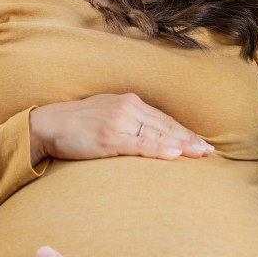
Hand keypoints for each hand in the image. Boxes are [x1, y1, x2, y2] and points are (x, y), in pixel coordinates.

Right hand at [29, 93, 214, 164]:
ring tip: (200, 154)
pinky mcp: (109, 138)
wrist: (47, 124)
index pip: (163, 119)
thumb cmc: (76, 123)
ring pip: (157, 136)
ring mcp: (119, 122)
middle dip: (189, 139)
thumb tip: (148, 133)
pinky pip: (140, 145)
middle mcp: (127, 108)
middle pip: (166, 127)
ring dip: (181, 146)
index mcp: (129, 101)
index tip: (201, 142)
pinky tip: (174, 155)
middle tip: (210, 151)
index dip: (184, 131)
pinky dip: (159, 150)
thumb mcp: (106, 112)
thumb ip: (127, 119)